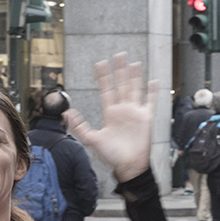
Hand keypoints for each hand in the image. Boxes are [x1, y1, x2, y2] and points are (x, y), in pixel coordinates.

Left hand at [64, 53, 158, 182]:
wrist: (128, 165)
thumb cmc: (110, 155)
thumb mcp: (92, 140)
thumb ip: (79, 126)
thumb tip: (66, 113)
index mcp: (109, 113)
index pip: (106, 90)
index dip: (103, 77)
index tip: (100, 63)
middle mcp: (122, 110)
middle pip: (121, 85)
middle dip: (119, 70)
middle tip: (118, 55)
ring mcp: (134, 113)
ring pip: (135, 89)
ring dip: (134, 76)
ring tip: (133, 63)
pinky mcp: (146, 118)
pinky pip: (150, 102)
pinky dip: (152, 92)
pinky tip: (153, 80)